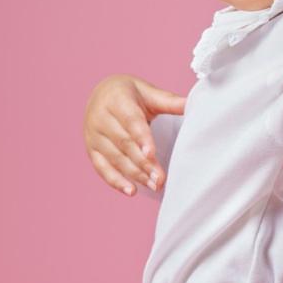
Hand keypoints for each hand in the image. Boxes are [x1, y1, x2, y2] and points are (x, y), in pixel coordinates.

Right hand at [83, 74, 187, 196]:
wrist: (101, 93)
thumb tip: (192, 103)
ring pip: (115, 158)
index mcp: (117, 99)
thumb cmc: (129, 94)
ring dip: (135, 174)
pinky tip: (131, 191)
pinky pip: (102, 168)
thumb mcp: (147, 92)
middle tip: (160, 178)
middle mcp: (101, 117)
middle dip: (143, 163)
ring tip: (154, 185)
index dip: (142, 138)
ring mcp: (93, 135)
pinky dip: (116, 181)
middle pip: (124, 143)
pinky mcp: (91, 149)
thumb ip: (168, 101)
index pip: (131, 121)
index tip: (152, 154)